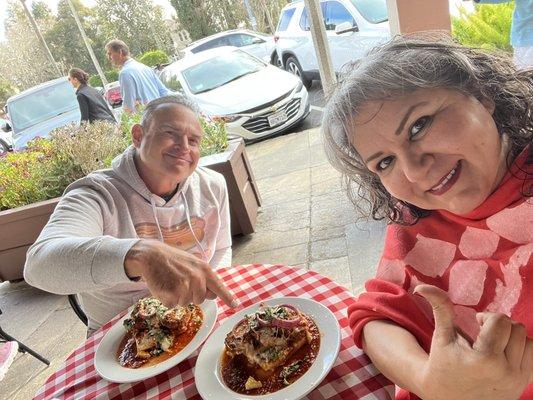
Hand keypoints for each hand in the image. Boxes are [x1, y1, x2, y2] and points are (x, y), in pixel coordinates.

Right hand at [124, 239, 237, 307]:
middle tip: (179, 281)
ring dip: (177, 297)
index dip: (227, 297)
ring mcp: (185, 287)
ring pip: (185, 303)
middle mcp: (198, 279)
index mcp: (204, 270)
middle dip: (190, 295)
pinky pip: (173, 305)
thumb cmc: (173, 260)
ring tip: (171, 281)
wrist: (152, 255)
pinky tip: (164, 286)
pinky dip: (167, 299)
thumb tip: (213, 294)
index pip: (219, 286)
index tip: (235, 305)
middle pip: (200, 299)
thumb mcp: (193, 264)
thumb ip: (204, 278)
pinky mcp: (173, 294)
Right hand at [414, 284, 532, 399]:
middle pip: (517, 328)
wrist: (446, 398)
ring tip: (494, 344)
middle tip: (484, 334)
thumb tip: (422, 287)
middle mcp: (505, 372)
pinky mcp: (522, 386)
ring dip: (512, 337)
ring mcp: (516, 381)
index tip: (476, 325)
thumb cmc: (442, 364)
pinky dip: (521, 350)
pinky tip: (503, 353)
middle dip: (500, 325)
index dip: (487, 317)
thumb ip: (440, 309)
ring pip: (528, 342)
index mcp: (484, 358)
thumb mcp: (441, 337)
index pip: (501, 321)